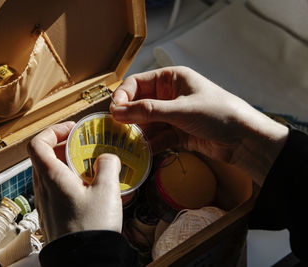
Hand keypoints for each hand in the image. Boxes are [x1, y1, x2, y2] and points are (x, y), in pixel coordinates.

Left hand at [28, 121, 122, 242]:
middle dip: (65, 146)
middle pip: (44, 156)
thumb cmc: (91, 227)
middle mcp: (43, 188)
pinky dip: (69, 181)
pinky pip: (56, 189)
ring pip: (50, 173)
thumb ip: (108, 165)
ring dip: (67, 164)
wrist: (84, 261)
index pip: (37, 143)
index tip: (72, 130)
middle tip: (85, 146)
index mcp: (51, 177)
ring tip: (90, 167)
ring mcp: (46, 202)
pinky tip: (89, 189)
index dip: (53, 131)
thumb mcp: (107, 191)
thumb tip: (107, 157)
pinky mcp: (52, 214)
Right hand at [110, 66, 288, 185]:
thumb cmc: (219, 113)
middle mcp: (170, 95)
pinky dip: (149, 144)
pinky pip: (157, 137)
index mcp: (171, 79)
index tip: (114, 111)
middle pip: (139, 104)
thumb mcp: (181, 110)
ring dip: (138, 133)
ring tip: (127, 143)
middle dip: (129, 117)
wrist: (246, 140)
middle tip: (116, 130)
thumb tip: (117, 111)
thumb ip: (148, 111)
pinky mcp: (177, 133)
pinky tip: (142, 151)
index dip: (123, 95)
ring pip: (147, 123)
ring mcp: (173, 115)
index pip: (137, 83)